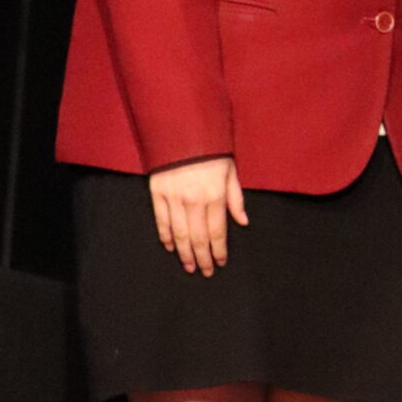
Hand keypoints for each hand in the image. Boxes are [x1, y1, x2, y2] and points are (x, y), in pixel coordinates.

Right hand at [148, 156, 247, 275]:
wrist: (183, 129)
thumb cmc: (211, 149)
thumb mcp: (230, 170)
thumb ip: (236, 198)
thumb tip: (243, 222)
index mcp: (215, 195)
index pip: (217, 232)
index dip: (219, 250)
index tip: (220, 262)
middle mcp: (194, 200)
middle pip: (198, 238)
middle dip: (202, 258)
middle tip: (205, 272)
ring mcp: (174, 198)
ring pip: (179, 234)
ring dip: (184, 253)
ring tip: (189, 266)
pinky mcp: (158, 193)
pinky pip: (161, 221)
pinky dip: (166, 236)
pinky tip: (171, 247)